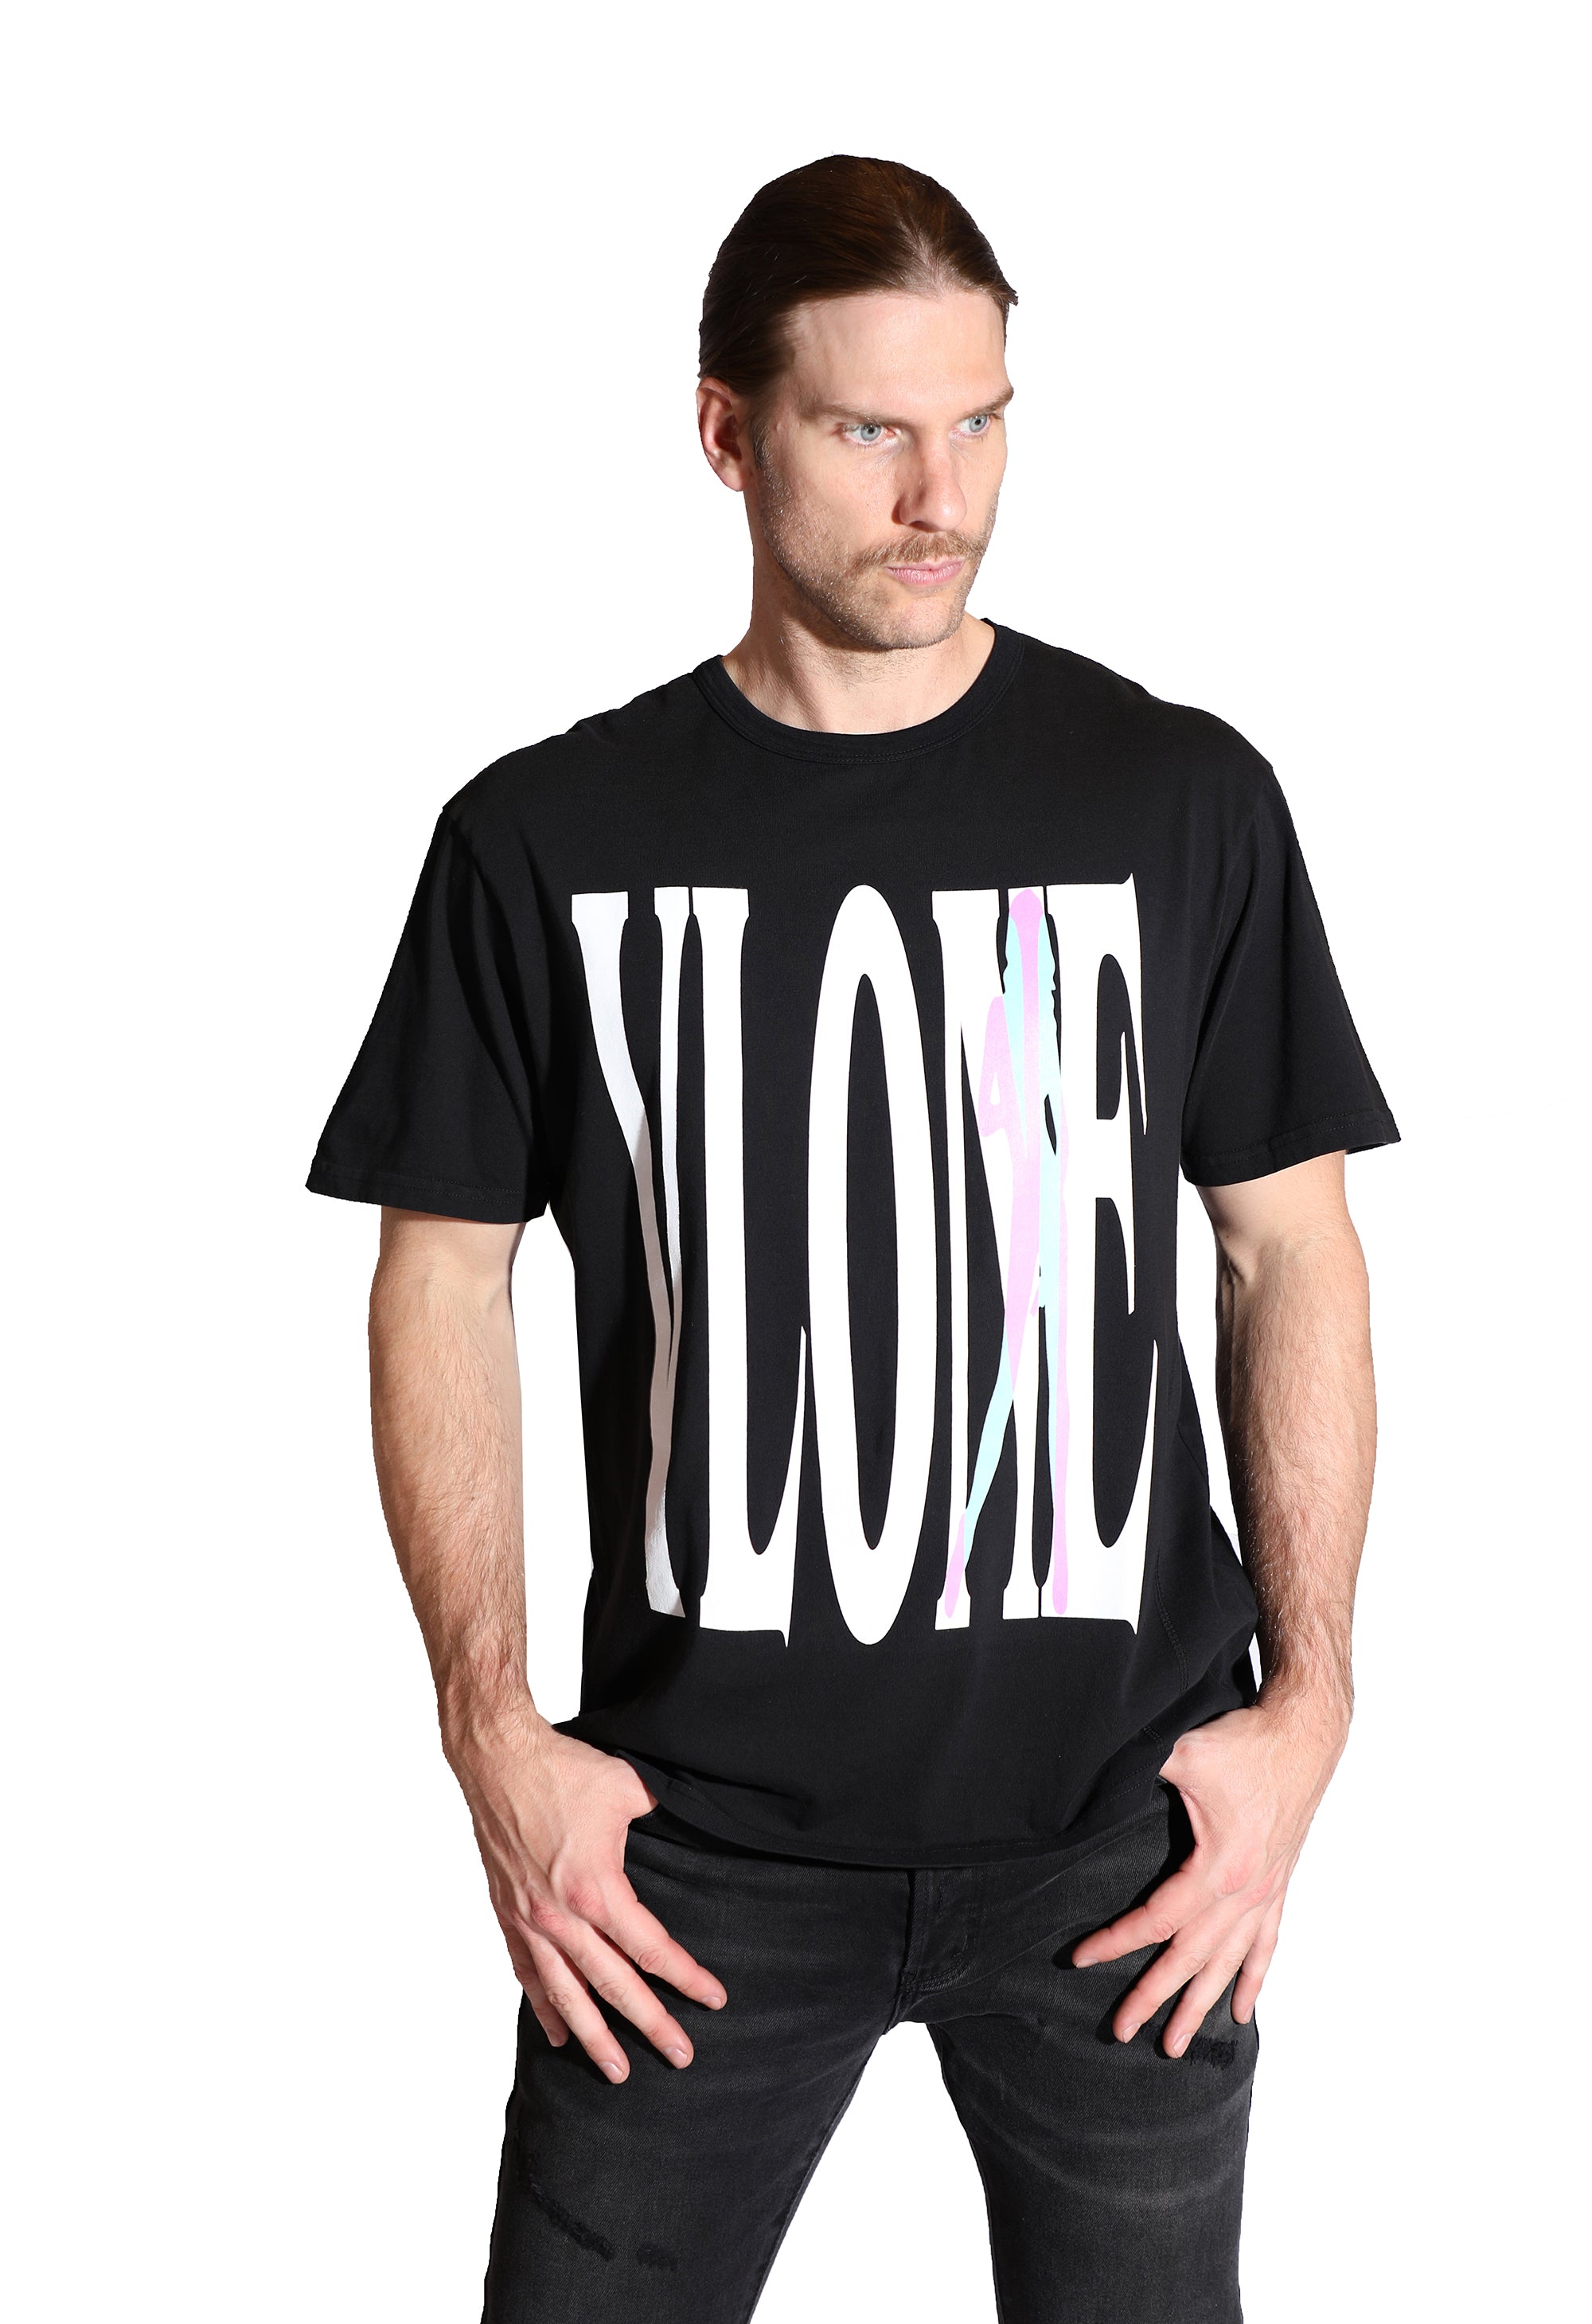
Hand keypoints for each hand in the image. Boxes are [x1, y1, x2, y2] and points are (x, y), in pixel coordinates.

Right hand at [450, 1708, 726, 2083]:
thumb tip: (681, 1819)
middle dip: (650, 2024)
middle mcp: (562, 1917)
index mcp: (597, 1889)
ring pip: (567, 1994)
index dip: (687, 1977)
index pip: (651, 1948)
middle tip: (680, 2057)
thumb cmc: (562, 1770)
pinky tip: (556, 2035)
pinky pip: (528, 1973)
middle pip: (614, 1985)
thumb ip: (657, 1814)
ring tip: (615, 2072)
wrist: (497, 1760)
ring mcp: (531, 1920)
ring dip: (593, 2036)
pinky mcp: (508, 1914)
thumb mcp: (628, 1788)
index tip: (714, 1999)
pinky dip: (544, 2007)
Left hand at [1071, 1692, 1346, 2056]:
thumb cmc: (1246, 1742)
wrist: (1304, 1735)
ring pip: (1229, 1963)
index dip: (1114, 1942)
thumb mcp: (1184, 1751)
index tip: (1078, 1958)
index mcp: (1218, 1868)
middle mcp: (1245, 1892)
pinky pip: (1266, 1944)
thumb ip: (1138, 1765)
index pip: (1155, 1921)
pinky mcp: (1278, 1883)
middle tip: (1120, 2031)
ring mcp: (1266, 1892)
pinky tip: (1242, 2011)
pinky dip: (1252, 1980)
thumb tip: (1091, 1770)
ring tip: (1174, 2044)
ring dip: (1201, 2006)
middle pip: (1190, 1958)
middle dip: (1153, 1998)